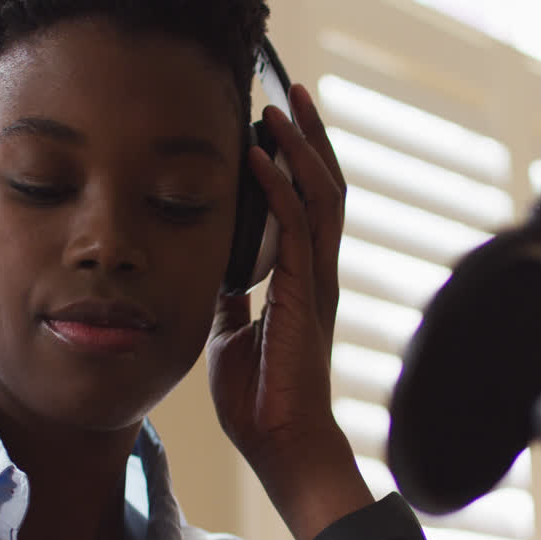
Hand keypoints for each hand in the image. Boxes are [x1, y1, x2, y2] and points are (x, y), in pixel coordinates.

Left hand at [206, 84, 374, 539]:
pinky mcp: (303, 294)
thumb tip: (216, 276)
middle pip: (324, 187)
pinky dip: (278, 185)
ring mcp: (315, 281)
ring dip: (300, 146)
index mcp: (301, 282)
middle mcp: (316, 273)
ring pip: (320, 195)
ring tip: (279, 105)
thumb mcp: (230, 337)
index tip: (275, 125)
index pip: (306, 207)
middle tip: (288, 93)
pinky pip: (295, 226)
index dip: (295, 163)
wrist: (282, 445)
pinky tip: (258, 155)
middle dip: (308, 137)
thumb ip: (231, 301)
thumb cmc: (260, 400)